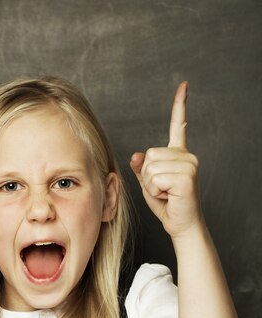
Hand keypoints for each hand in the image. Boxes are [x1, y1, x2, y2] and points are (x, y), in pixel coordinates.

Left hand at [130, 82, 202, 238]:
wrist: (181, 224)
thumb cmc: (167, 205)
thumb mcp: (149, 184)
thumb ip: (142, 168)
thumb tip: (136, 155)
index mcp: (179, 154)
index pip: (178, 125)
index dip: (180, 105)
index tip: (184, 85)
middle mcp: (186, 155)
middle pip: (148, 155)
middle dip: (146, 176)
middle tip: (162, 189)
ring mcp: (189, 164)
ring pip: (150, 167)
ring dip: (151, 185)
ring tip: (166, 193)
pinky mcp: (186, 176)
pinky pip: (155, 179)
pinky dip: (156, 191)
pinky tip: (169, 196)